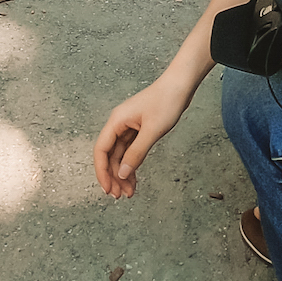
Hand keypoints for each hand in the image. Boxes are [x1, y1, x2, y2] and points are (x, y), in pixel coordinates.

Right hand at [93, 77, 194, 197]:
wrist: (180, 86)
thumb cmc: (166, 101)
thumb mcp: (152, 131)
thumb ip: (136, 153)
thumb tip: (122, 173)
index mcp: (116, 121)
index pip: (101, 150)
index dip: (102, 172)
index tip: (107, 188)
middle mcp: (119, 124)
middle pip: (109, 155)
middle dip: (113, 176)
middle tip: (120, 195)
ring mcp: (128, 127)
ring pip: (120, 155)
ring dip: (122, 173)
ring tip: (129, 192)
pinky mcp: (139, 129)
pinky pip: (130, 151)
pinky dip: (131, 165)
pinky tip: (134, 178)